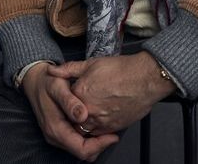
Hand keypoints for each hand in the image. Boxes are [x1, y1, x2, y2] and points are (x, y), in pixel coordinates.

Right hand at [20, 62, 118, 161]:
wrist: (35, 80)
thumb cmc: (47, 81)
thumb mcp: (58, 86)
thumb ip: (69, 102)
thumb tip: (82, 116)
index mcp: (55, 128)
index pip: (81, 149)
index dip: (99, 145)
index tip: (113, 135)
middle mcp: (54, 136)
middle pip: (82, 153)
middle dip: (99, 145)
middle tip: (113, 132)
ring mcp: (56, 135)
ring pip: (80, 149)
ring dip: (94, 142)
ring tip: (107, 129)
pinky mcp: (59, 131)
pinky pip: (76, 142)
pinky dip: (88, 138)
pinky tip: (96, 125)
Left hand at [48, 52, 175, 133]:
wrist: (144, 79)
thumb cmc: (121, 70)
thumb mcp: (91, 63)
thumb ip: (69, 69)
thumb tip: (53, 70)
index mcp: (80, 92)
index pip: (64, 101)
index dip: (67, 98)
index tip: (71, 95)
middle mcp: (87, 110)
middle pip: (71, 118)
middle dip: (72, 114)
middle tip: (80, 105)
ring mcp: (100, 121)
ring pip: (83, 129)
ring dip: (83, 122)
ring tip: (89, 111)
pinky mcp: (111, 128)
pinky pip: (97, 134)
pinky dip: (95, 128)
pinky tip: (100, 116)